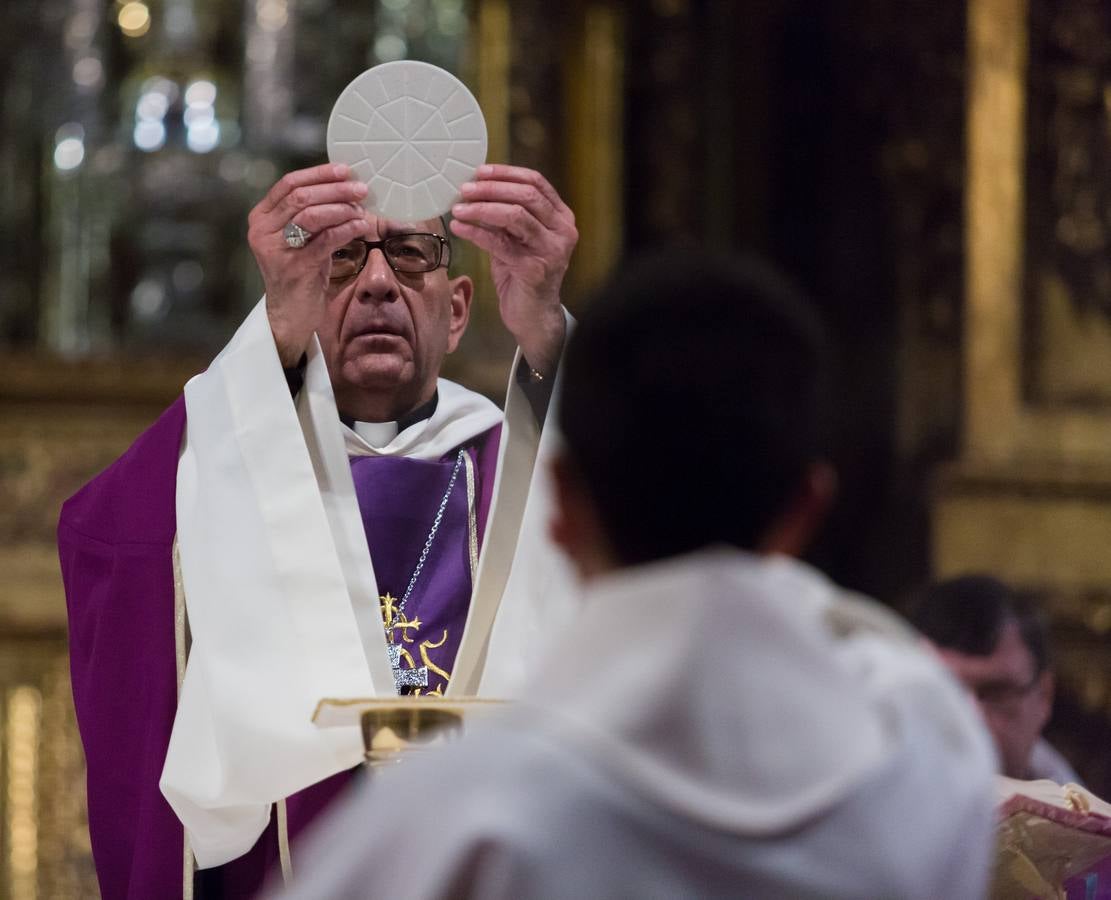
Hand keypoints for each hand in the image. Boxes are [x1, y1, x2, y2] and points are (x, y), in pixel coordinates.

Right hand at [247, 163, 371, 365]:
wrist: (290, 314)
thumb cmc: (301, 271)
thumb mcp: (301, 238)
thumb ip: (312, 213)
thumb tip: (346, 187)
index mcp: (261, 217)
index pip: (288, 184)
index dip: (319, 174)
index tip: (345, 170)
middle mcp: (262, 231)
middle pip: (301, 197)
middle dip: (335, 190)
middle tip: (361, 189)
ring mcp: (276, 250)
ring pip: (310, 216)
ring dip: (341, 208)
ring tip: (362, 208)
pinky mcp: (294, 268)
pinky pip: (325, 241)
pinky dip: (346, 230)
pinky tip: (361, 226)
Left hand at [450, 165, 577, 376]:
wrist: (533, 317)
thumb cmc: (523, 276)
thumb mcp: (516, 239)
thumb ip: (505, 215)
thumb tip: (475, 190)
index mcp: (561, 217)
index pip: (536, 182)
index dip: (506, 173)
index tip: (479, 172)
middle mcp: (563, 231)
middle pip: (526, 195)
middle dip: (492, 188)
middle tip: (464, 189)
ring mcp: (552, 250)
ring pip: (515, 215)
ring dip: (482, 208)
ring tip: (459, 207)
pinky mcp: (535, 269)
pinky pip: (501, 243)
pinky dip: (477, 232)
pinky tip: (459, 227)